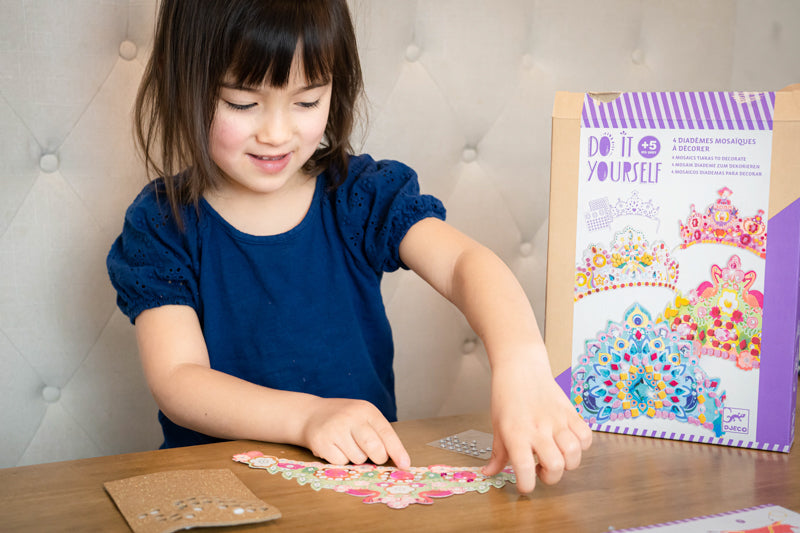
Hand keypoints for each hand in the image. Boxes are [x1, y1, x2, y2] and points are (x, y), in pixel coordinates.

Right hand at [300, 397, 410, 468]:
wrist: (310, 414)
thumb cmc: (344, 419)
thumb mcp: (363, 417)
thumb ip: (378, 434)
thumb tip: (397, 461)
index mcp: (366, 410)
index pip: (387, 433)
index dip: (398, 451)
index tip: (405, 465)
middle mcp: (351, 418)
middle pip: (374, 449)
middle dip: (377, 458)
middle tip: (372, 456)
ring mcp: (335, 429)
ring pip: (358, 459)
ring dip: (356, 457)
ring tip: (346, 445)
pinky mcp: (322, 442)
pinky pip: (341, 463)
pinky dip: (340, 460)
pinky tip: (334, 447)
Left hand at [481, 349, 591, 492]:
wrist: (521, 367)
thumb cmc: (507, 396)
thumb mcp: (497, 426)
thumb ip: (498, 454)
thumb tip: (489, 473)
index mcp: (516, 433)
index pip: (524, 469)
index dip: (526, 485)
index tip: (525, 485)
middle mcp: (538, 429)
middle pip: (555, 466)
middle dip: (550, 477)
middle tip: (541, 469)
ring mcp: (557, 420)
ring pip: (574, 454)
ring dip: (567, 463)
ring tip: (556, 455)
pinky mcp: (571, 413)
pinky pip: (586, 437)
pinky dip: (581, 446)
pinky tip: (568, 442)